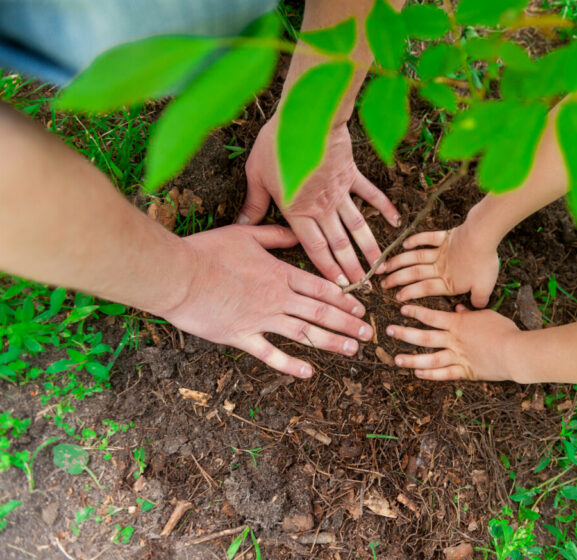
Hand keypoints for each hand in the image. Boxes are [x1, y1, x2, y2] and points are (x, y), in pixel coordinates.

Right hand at [160, 224, 373, 377]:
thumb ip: (275, 236)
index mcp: (279, 274)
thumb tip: (297, 234)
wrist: (178, 275)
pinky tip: (309, 373)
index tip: (361, 308)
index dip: (345, 299)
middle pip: (321, 312)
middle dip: (348, 323)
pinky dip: (291, 365)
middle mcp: (277, 298)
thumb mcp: (246, 235)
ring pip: (305, 334)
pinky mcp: (241, 337)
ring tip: (352, 350)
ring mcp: (261, 319)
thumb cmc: (208, 251)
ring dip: (331, 342)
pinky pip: (271, 354)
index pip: (321, 288)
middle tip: (368, 333)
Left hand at [239, 118, 400, 285]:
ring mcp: (340, 192)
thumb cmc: (277, 144)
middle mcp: (322, 207)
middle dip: (350, 267)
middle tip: (362, 285)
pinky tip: (395, 222)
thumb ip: (254, 203)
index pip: (313, 248)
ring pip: (357, 226)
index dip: (326, 268)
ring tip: (378, 266)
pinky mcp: (351, 175)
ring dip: (368, 247)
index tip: (338, 286)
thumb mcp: (257, 174)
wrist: (306, 117)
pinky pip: (370, 194)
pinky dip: (384, 208)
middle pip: (338, 243)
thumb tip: (241, 226)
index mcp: (298, 211)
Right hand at [381, 226, 498, 306]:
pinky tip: (404, 244)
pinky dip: (415, 240)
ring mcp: (441, 251)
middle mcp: (440, 267)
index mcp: (448, 282)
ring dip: (398, 262)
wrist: (483, 237)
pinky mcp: (445, 237)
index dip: (410, 293)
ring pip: (415, 258)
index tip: (396, 297)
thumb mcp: (485, 288)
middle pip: (414, 274)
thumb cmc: (484, 263)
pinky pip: (427, 238)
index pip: (425, 289)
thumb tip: (476, 307)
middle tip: (382, 284)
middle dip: (397, 279)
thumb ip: (478, 300)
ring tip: (384, 267)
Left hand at [386, 305, 520, 380]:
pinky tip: (417, 373)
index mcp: (458, 323)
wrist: (515, 352)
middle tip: (389, 331)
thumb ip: (469, 312)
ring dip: (411, 359)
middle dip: (405, 333)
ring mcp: (458, 357)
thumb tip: (458, 307)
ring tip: (396, 359)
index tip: (402, 309)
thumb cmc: (504, 330)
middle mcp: (454, 340)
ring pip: (429, 358)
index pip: (431, 316)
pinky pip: (443, 374)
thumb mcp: (487, 314)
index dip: (415, 312)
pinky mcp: (465, 372)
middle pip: (424, 336)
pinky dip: (430, 374)